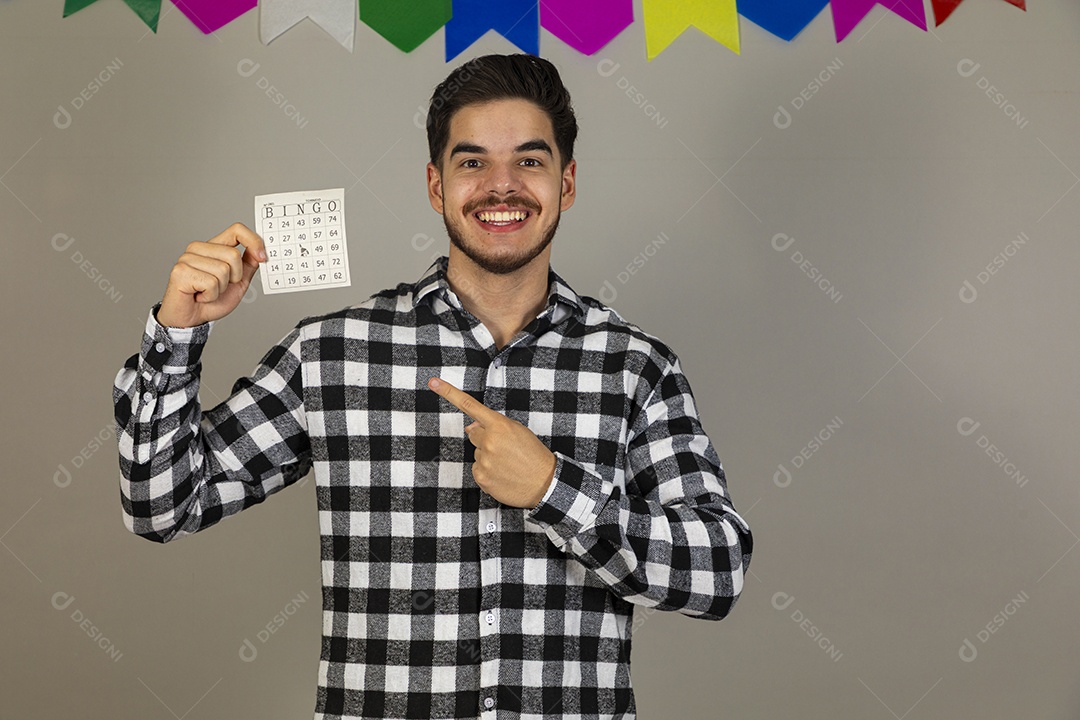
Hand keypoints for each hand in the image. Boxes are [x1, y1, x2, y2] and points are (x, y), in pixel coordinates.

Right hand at [157, 223, 265, 327]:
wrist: (191, 318)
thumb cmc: (211, 300)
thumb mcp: (238, 282)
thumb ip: (248, 265)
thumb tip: (259, 251)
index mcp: (213, 246)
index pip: (236, 230)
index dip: (253, 241)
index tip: (262, 257)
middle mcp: (198, 248)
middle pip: (233, 255)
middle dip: (234, 277)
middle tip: (220, 287)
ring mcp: (187, 258)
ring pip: (223, 270)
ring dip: (221, 289)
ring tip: (207, 292)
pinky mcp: (181, 272)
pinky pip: (211, 283)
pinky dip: (211, 296)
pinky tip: (200, 296)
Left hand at [428, 377, 555, 508]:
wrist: (544, 483)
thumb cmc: (533, 455)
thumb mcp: (518, 431)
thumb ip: (493, 426)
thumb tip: (469, 427)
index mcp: (499, 425)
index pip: (470, 406)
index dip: (449, 393)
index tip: (433, 383)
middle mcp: (489, 441)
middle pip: (473, 434)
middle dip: (486, 439)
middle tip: (506, 449)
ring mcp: (483, 460)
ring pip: (477, 453)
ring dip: (488, 457)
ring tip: (508, 463)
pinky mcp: (481, 478)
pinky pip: (477, 469)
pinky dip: (488, 472)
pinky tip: (503, 474)